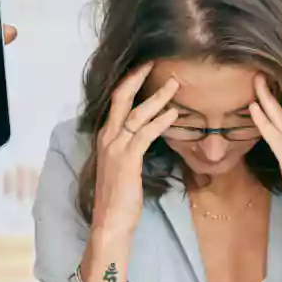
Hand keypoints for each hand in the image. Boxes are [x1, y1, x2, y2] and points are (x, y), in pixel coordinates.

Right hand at [91, 63, 179, 236]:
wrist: (110, 220)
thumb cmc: (120, 195)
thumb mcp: (123, 164)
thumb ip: (131, 146)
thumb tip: (147, 133)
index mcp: (106, 136)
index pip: (116, 101)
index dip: (130, 82)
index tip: (145, 67)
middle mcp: (107, 137)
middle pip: (121, 97)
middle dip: (138, 77)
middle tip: (155, 62)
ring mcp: (115, 147)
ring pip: (136, 113)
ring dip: (157, 97)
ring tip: (175, 84)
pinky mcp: (127, 160)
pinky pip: (145, 134)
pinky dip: (160, 121)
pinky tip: (174, 114)